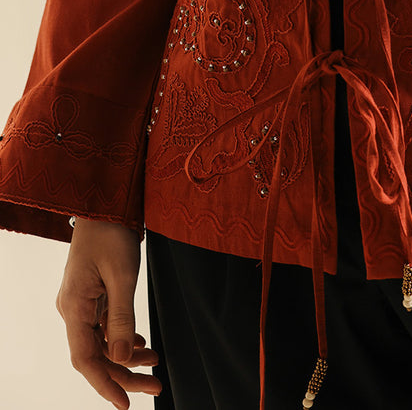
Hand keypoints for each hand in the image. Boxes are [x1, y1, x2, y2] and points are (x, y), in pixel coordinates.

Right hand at [56, 218, 161, 406]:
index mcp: (74, 307)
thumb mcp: (122, 275)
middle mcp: (73, 310)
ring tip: (155, 363)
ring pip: (101, 343)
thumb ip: (122, 318)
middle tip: (155, 385)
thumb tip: (124, 358)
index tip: (125, 403)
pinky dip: (123, 337)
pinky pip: (103, 327)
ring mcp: (80, 304)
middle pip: (96, 355)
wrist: (104, 203)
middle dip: (125, 373)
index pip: (85, 360)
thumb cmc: (111, 232)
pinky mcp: (90, 296)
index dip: (105, 384)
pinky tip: (141, 343)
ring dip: (127, 356)